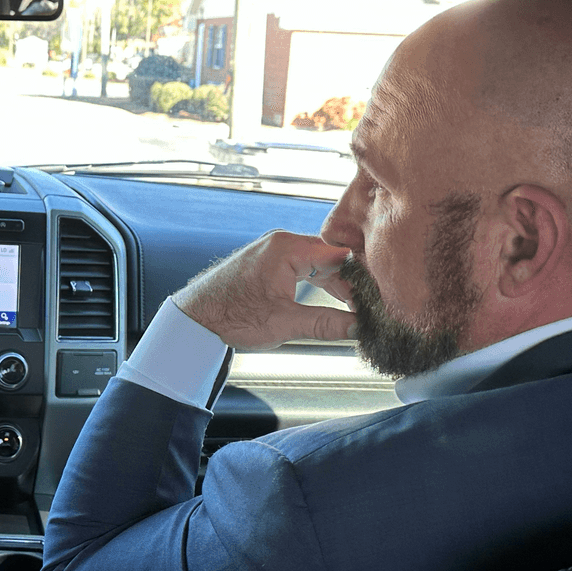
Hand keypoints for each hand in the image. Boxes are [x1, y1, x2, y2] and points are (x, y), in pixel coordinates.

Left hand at [175, 230, 355, 349]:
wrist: (193, 320)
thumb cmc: (229, 317)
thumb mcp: (285, 324)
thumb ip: (326, 324)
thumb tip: (359, 327)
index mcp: (287, 248)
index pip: (340, 256)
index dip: (362, 279)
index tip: (378, 299)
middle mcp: (281, 243)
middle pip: (330, 259)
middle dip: (351, 284)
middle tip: (371, 308)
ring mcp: (273, 251)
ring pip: (317, 264)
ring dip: (335, 286)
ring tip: (356, 309)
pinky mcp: (267, 264)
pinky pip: (302, 268)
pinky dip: (317, 284)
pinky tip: (330, 303)